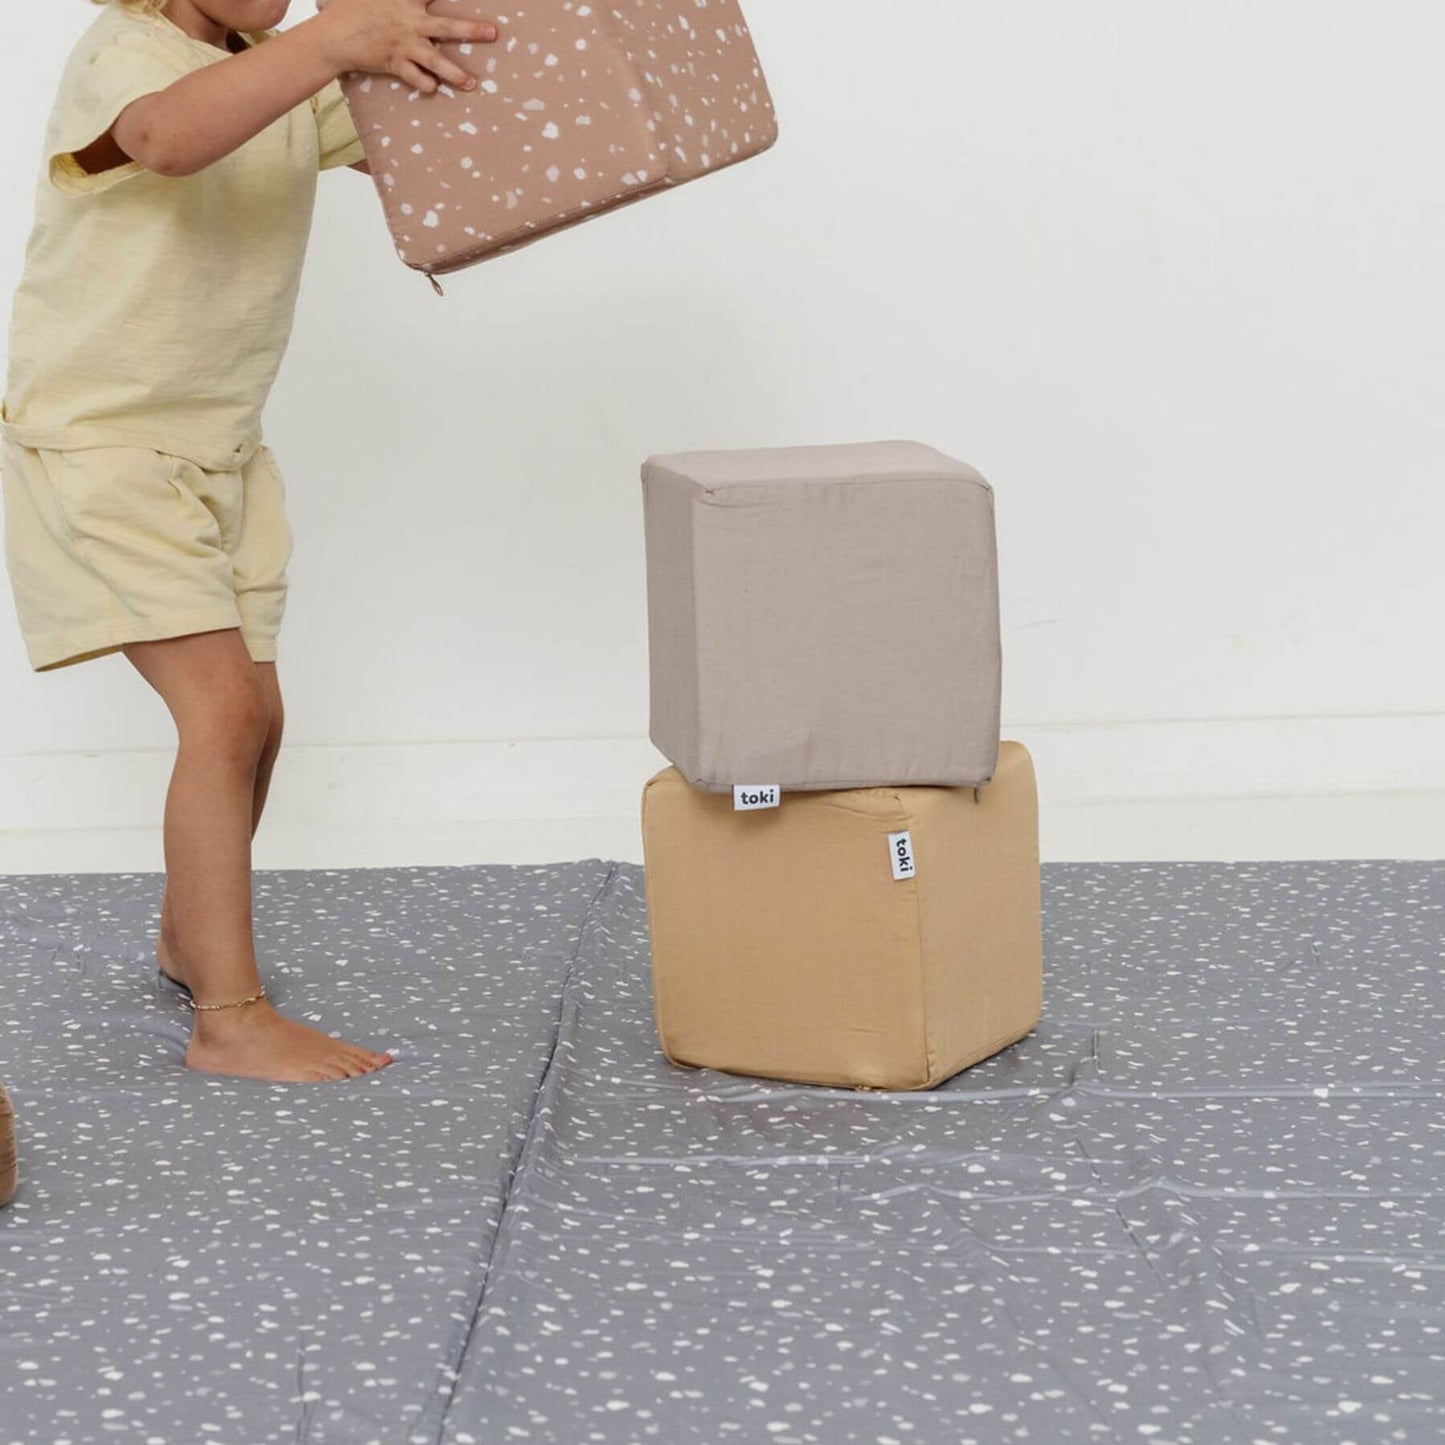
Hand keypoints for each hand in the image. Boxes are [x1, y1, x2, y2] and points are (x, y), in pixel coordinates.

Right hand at [312, 0, 498, 92]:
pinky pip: (415, 78)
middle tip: (494, 33)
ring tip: (471, 83)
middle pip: (447, 26)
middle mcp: (409, 21)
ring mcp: (403, 44)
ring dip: (455, 73)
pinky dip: (426, 84)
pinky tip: (434, 88)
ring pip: (435, 61)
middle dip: (472, 30)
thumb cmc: (352, 7)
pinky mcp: (395, 63)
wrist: (333, 34)